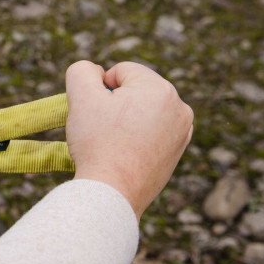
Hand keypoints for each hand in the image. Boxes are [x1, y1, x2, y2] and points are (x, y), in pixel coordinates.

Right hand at [65, 61, 193, 218]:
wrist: (113, 192)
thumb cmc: (97, 143)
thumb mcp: (81, 97)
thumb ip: (82, 71)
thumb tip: (96, 72)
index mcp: (160, 88)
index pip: (121, 71)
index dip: (100, 89)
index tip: (95, 114)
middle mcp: (179, 107)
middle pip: (135, 91)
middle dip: (115, 104)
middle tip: (102, 130)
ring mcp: (182, 131)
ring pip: (143, 111)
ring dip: (125, 120)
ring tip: (113, 143)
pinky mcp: (177, 151)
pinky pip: (152, 132)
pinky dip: (136, 137)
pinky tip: (124, 152)